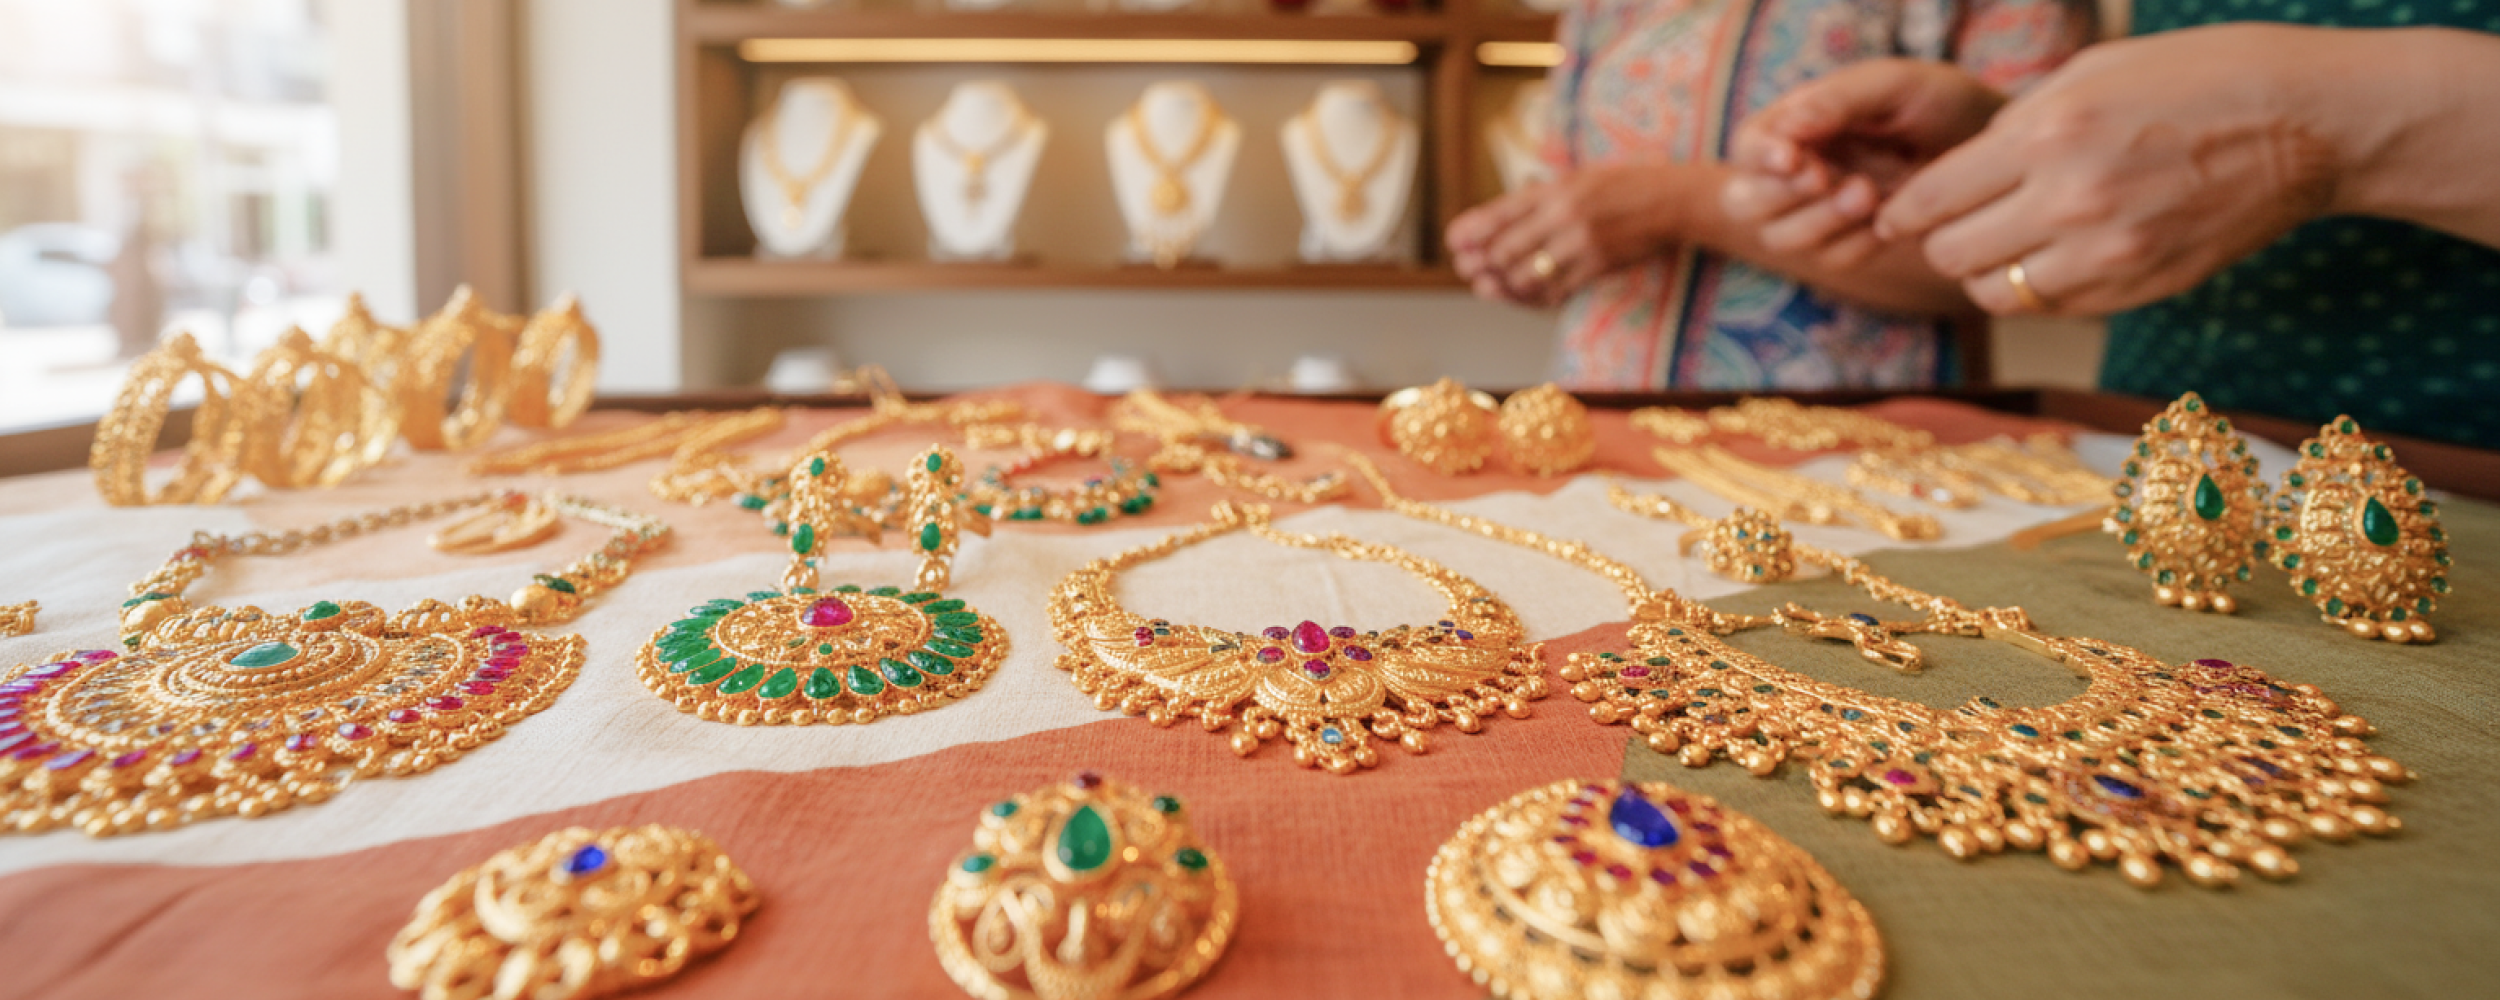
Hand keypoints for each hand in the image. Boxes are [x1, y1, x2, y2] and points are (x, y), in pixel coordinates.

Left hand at [1447, 162, 1690, 307]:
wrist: (1673, 201)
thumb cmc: (1623, 186)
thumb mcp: (1577, 178)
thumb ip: (1540, 197)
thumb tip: (1497, 219)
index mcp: (1555, 189)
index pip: (1499, 214)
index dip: (1471, 231)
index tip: (1455, 242)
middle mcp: (1564, 215)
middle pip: (1505, 249)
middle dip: (1482, 264)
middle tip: (1470, 270)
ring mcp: (1581, 243)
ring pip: (1526, 276)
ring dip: (1504, 285)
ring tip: (1492, 286)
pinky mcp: (1598, 266)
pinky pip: (1555, 290)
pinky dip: (1536, 296)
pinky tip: (1526, 294)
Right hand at [1724, 60, 2007, 269]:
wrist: (2000, 154)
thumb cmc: (1944, 105)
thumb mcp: (1896, 85)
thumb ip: (1838, 100)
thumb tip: (1788, 132)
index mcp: (1797, 123)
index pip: (1749, 146)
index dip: (1762, 159)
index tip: (1797, 161)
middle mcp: (1796, 171)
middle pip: (1745, 202)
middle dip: (1782, 199)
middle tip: (1829, 181)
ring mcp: (1818, 214)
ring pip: (1782, 240)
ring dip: (1821, 222)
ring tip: (1870, 195)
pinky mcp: (1849, 247)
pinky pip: (1832, 261)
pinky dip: (1856, 245)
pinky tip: (1888, 220)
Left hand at [1876, 25, 2346, 314]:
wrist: (2308, 123)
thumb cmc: (2199, 78)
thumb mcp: (2093, 71)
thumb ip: (2016, 123)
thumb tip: (1959, 166)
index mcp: (2047, 135)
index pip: (1930, 200)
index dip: (1906, 210)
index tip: (1904, 212)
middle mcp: (2069, 201)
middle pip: (1950, 256)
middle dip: (1943, 241)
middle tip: (1960, 225)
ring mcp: (2107, 254)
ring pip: (1994, 295)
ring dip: (1990, 273)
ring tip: (2012, 242)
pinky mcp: (2139, 289)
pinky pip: (2053, 308)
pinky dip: (2041, 289)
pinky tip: (2061, 255)